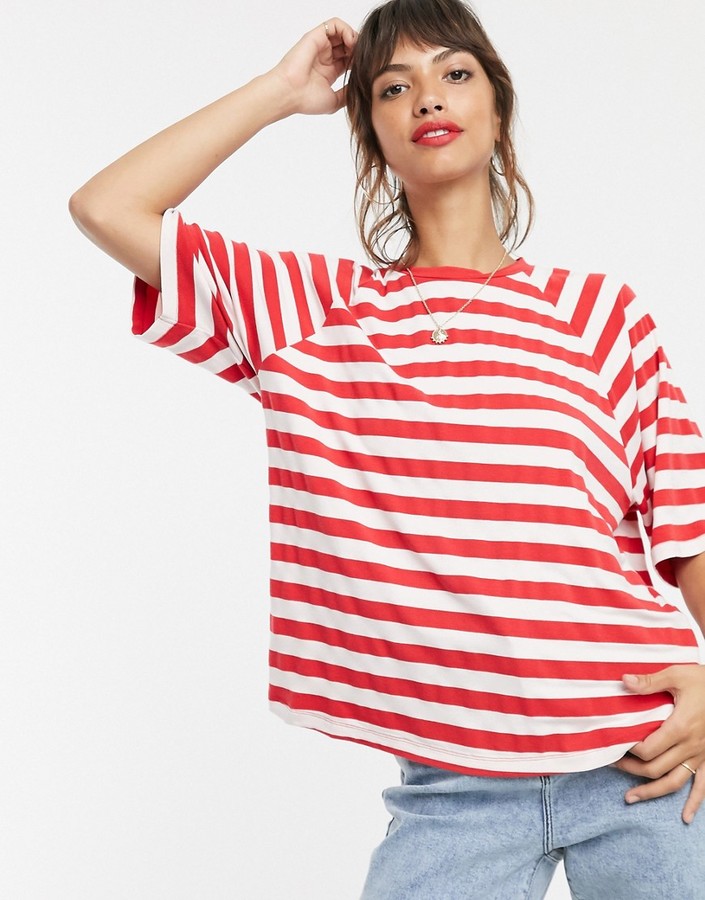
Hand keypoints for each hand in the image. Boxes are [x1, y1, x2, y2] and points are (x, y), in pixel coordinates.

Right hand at [270, 18, 356, 115]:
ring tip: (356, 50)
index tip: (365, 68)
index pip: (349, 58)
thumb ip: (348, 93)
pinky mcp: (316, 36)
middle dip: (359, 49)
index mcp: (329, 71)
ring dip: (354, 38)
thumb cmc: (306, 100)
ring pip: (343, 32)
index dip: (359, 60)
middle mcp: (325, 56)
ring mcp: (320, 45)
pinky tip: (350, 42)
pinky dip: (346, 29)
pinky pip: (335, 24)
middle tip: (363, 58)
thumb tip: (362, 87)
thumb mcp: (334, 101)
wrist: (289, 93)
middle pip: (348, 44)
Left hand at [612, 664, 704, 822]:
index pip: (648, 749)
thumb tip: (623, 680)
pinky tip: (686, 817)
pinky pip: (702, 786)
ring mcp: (700, 755)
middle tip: (613, 764)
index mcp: (679, 727)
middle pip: (656, 768)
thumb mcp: (676, 675)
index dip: (629, 749)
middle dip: (631, 769)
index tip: (616, 742)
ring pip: (674, 782)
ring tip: (630, 798)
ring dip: (651, 791)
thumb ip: (650, 682)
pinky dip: (694, 803)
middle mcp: (690, 746)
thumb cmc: (704, 682)